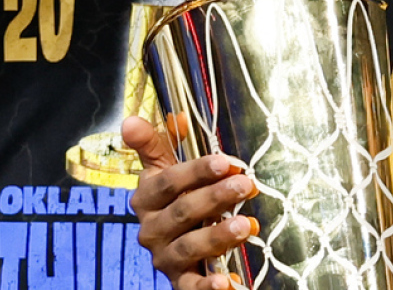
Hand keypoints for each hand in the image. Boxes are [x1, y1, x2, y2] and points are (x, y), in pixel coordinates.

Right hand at [124, 116, 259, 289]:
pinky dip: (208, 287)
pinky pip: (191, 287)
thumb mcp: (166, 170)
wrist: (180, 246)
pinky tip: (228, 283)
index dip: (197, 171)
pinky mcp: (180, 281)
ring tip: (245, 225)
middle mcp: (151, 229)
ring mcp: (164, 257)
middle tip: (247, 184)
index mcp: (146, 198)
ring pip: (189, 247)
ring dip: (217, 235)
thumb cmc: (179, 198)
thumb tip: (145, 119)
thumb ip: (159, 145)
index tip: (227, 162)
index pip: (168, 182)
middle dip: (216, 197)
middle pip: (182, 212)